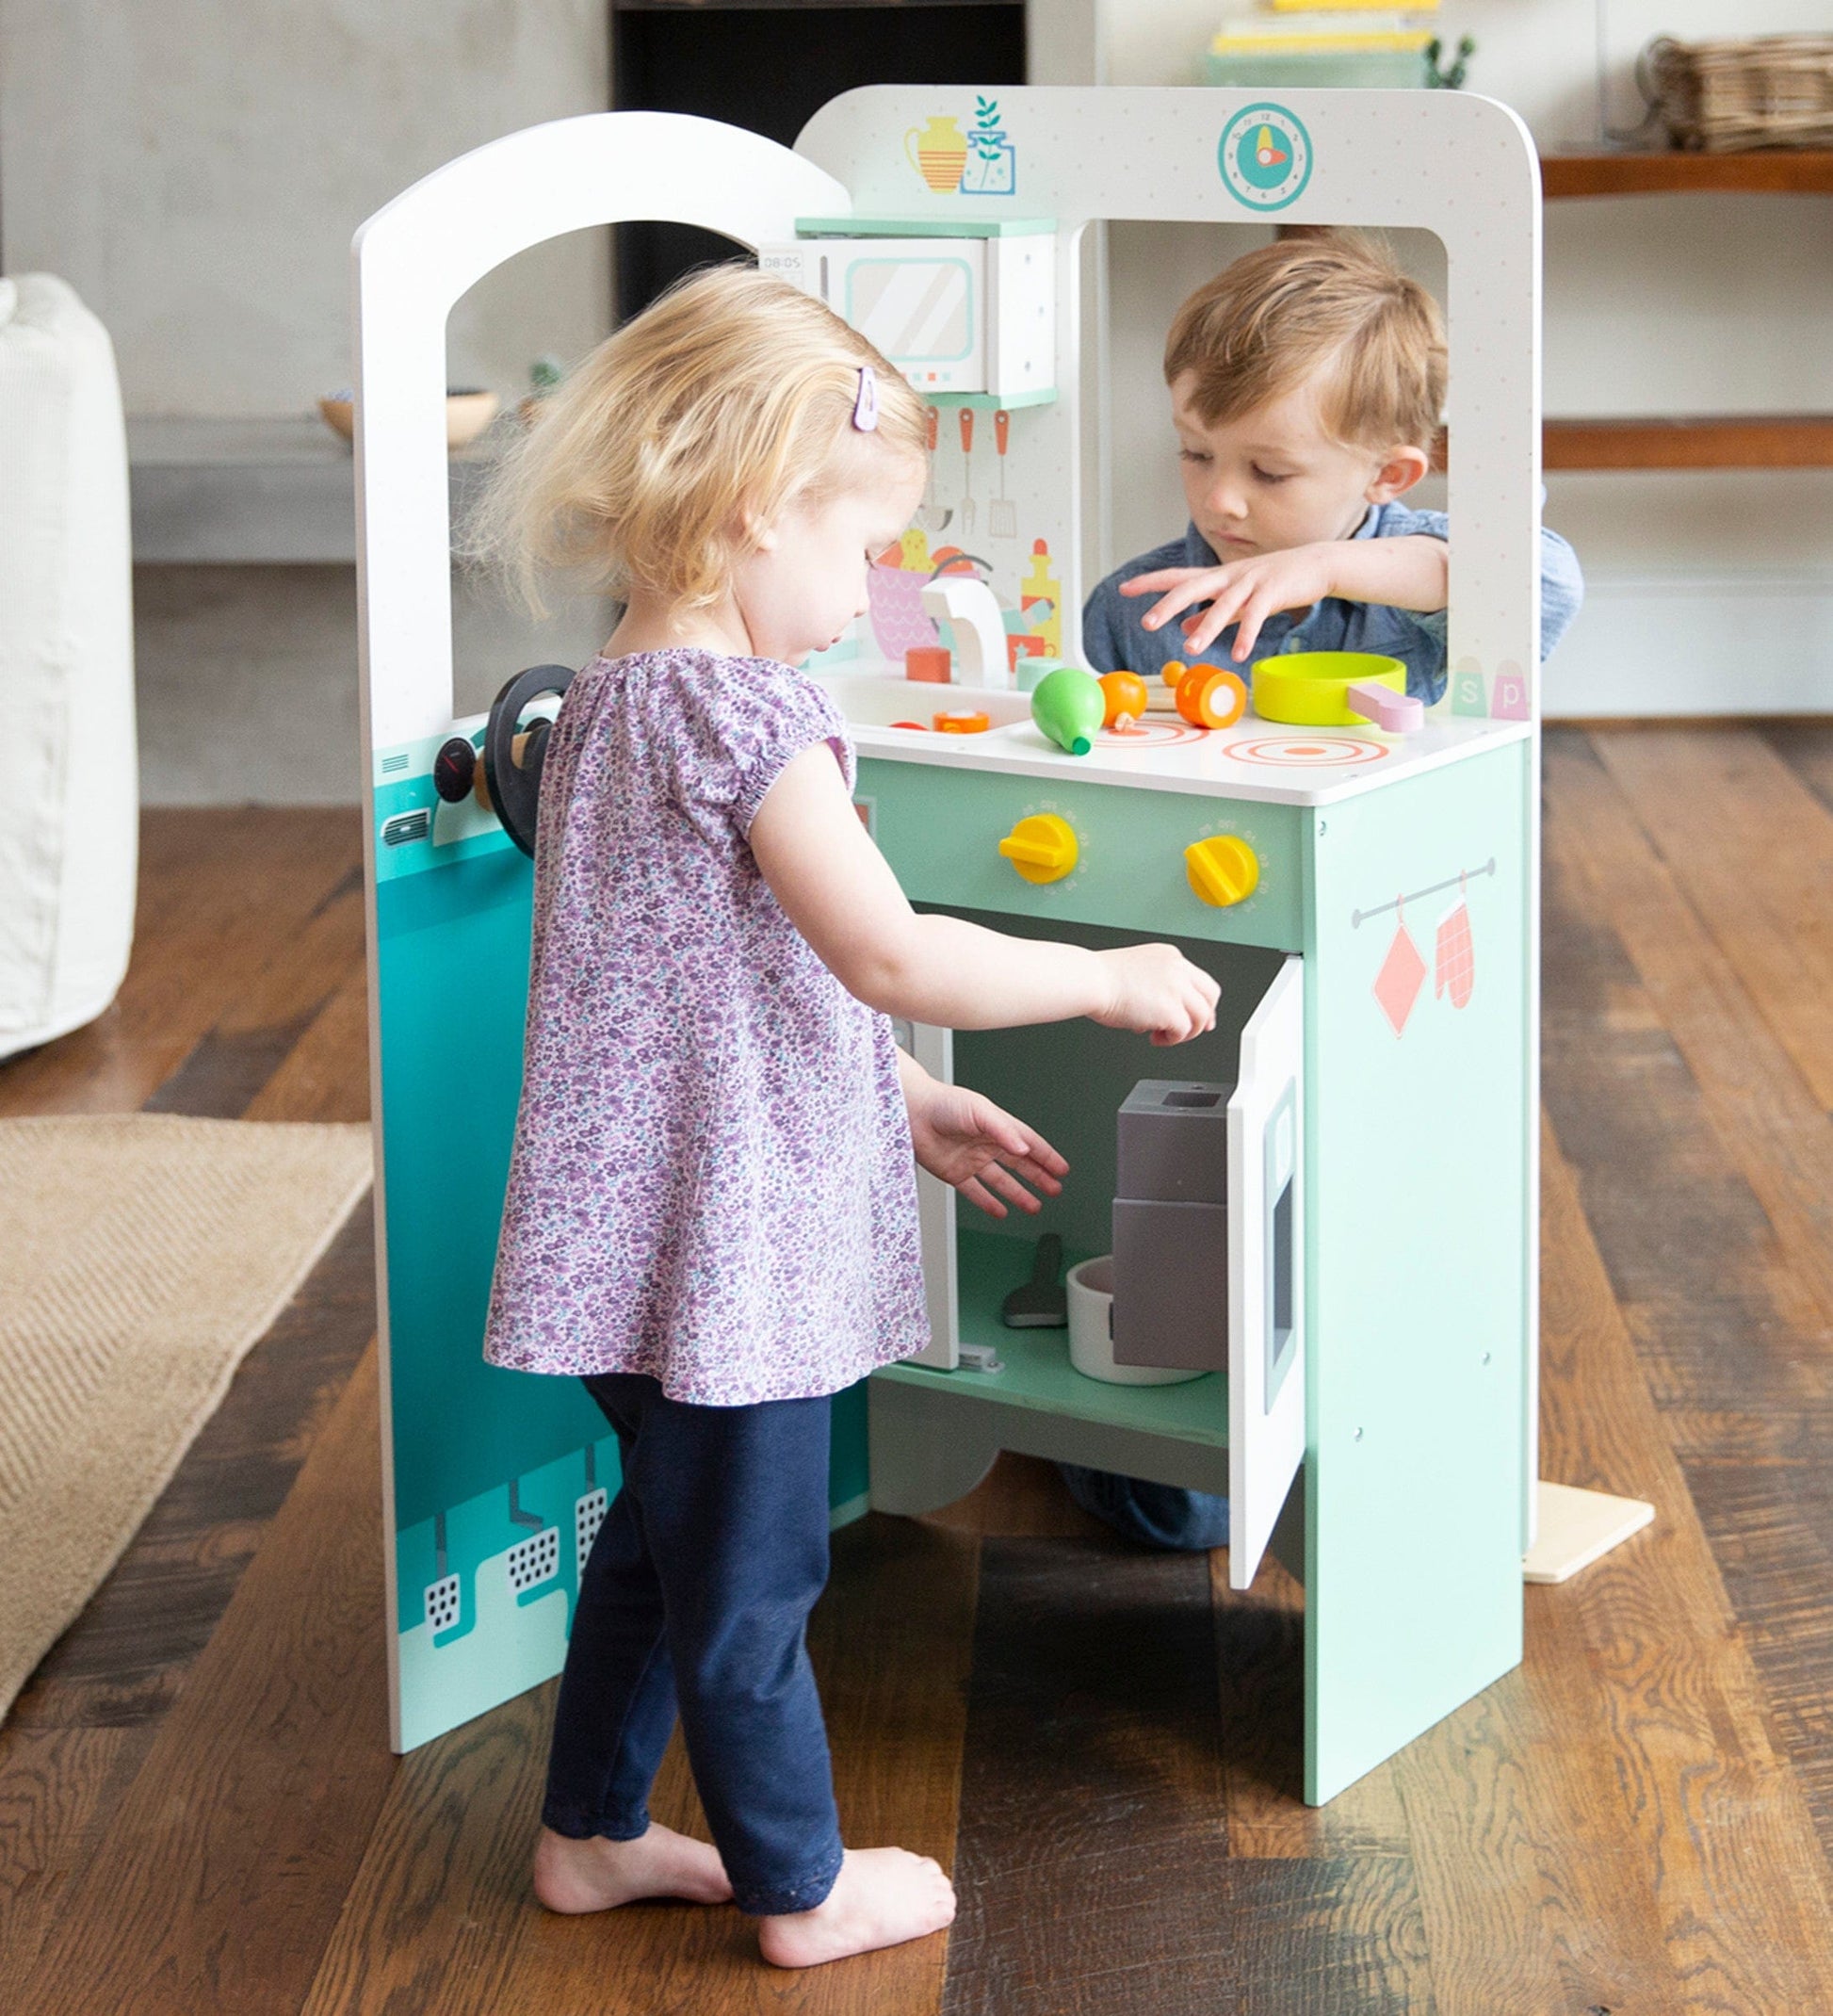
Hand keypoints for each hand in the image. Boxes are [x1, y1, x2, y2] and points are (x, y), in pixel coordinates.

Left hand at [905, 1077, 1068, 1219]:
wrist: (910, 1113)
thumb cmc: (942, 1103)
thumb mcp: (979, 1112)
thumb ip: (1004, 1131)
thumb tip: (1024, 1150)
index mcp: (996, 1126)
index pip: (1029, 1144)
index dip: (1047, 1157)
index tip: (1062, 1169)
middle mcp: (986, 1144)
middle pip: (1020, 1164)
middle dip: (1039, 1177)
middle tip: (1055, 1189)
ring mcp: (971, 1159)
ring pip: (1001, 1181)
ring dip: (1019, 1193)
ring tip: (1034, 1206)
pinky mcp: (954, 1173)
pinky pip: (975, 1192)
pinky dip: (988, 1202)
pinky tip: (1000, 1211)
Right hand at [1093, 945, 1219, 1046]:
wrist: (1091, 980)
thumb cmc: (1102, 979)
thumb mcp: (1139, 971)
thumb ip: (1159, 986)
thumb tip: (1167, 1015)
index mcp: (1170, 957)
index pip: (1199, 980)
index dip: (1202, 1002)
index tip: (1201, 1016)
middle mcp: (1178, 969)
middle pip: (1210, 995)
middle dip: (1204, 1017)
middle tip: (1193, 1031)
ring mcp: (1177, 988)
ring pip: (1201, 1016)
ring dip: (1186, 1032)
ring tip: (1164, 1035)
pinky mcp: (1171, 1009)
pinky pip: (1184, 1030)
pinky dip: (1172, 1039)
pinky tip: (1156, 1038)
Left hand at [1120, 545, 1337, 661]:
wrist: (1315, 565)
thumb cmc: (1273, 581)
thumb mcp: (1237, 597)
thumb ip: (1210, 612)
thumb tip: (1185, 627)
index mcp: (1217, 577)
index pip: (1177, 577)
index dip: (1150, 582)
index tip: (1124, 589)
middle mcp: (1229, 576)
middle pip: (1192, 586)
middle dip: (1168, 604)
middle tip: (1147, 623)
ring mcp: (1251, 581)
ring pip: (1224, 605)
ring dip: (1206, 628)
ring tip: (1190, 649)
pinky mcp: (1273, 591)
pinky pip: (1256, 615)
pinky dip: (1246, 636)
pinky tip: (1238, 655)